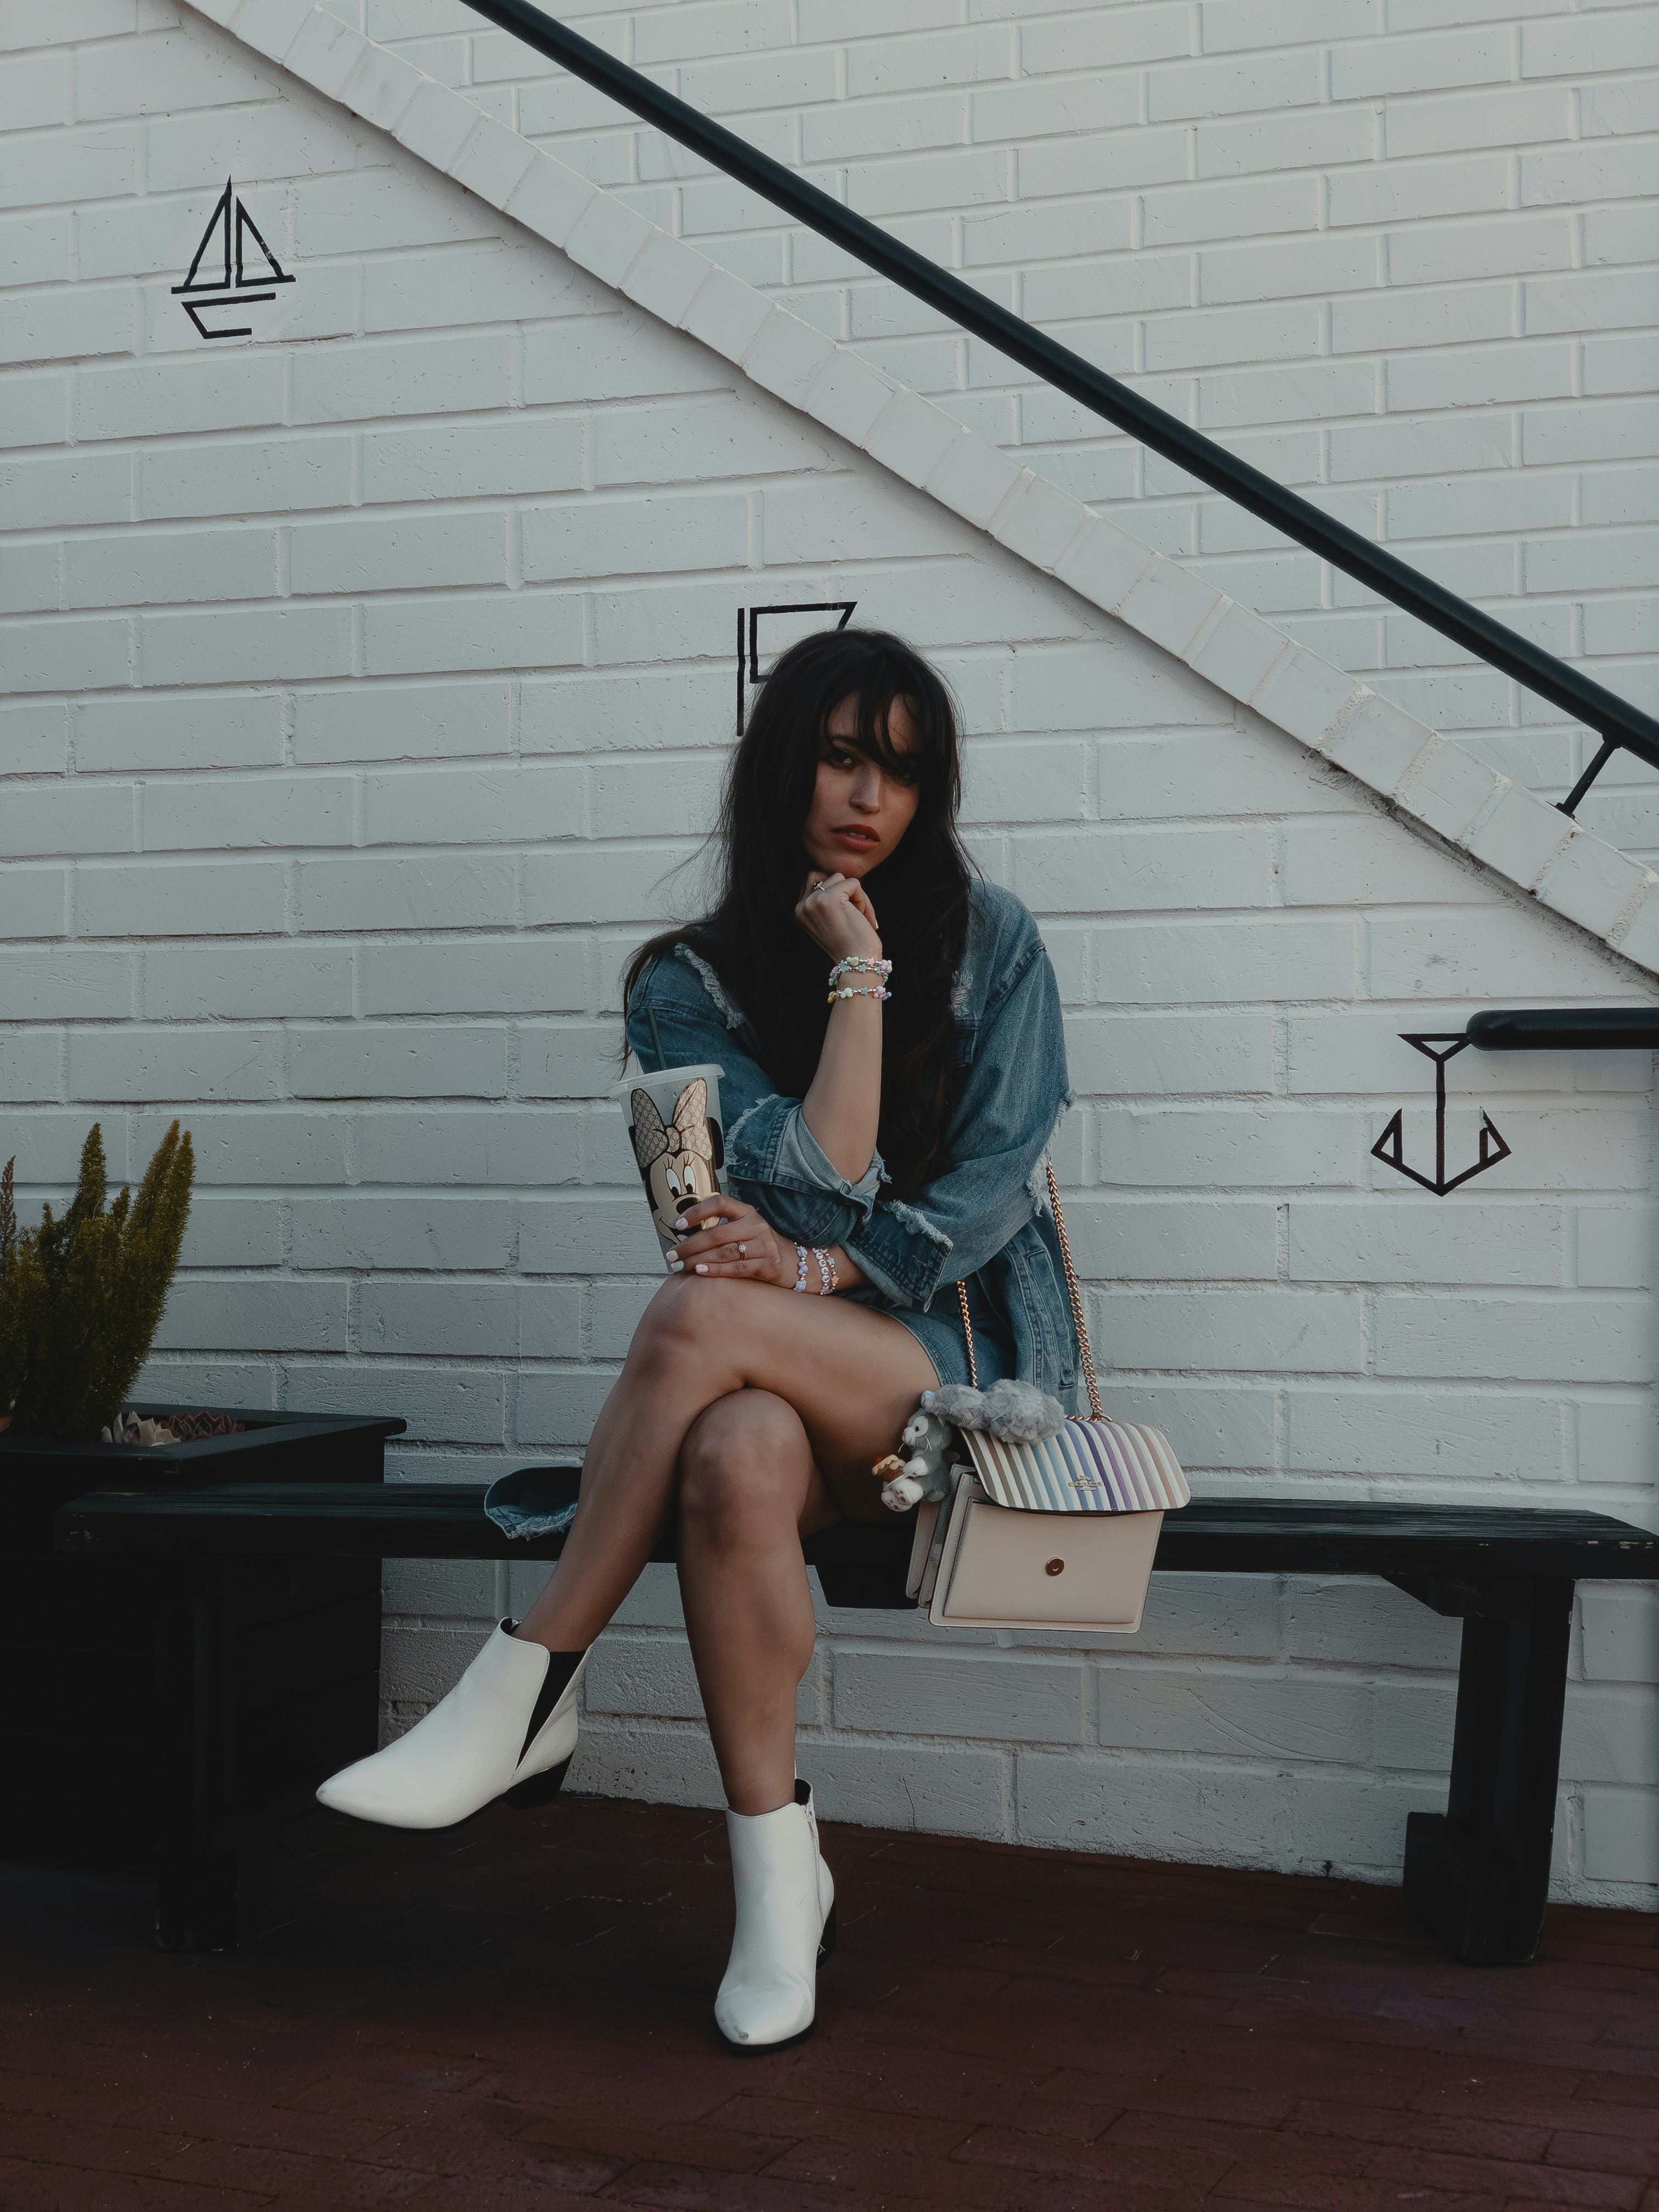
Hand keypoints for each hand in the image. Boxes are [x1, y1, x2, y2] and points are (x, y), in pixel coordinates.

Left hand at [667, 1196, 789, 1285]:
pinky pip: (736, 1268)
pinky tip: (699, 1272)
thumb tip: (681, 1238)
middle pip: (716, 1234)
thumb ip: (719, 1230)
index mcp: (747, 1212)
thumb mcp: (743, 1229)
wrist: (793, 1264)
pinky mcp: (767, 1265)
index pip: (720, 1203)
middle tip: (671, 1255)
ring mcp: (764, 1245)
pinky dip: (715, 1270)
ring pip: (723, 1252)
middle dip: (689, 1246)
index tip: (679, 1224)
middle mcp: (756, 1225)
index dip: (698, 1211)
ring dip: (697, 1260)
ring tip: (679, 1266)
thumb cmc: (758, 1246)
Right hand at [795, 871, 882, 966]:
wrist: (857, 964)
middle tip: (855, 914)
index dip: (837, 893)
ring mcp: (814, 901)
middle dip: (845, 892)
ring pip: (841, 878)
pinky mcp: (830, 898)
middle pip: (829, 877)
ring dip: (856, 896)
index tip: (845, 916)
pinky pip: (854, 884)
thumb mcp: (829, 920)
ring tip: (858, 918)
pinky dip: (864, 900)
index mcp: (799, 911)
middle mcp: (802, 906)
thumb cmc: (849, 944)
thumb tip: (836, 875)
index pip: (816, 881)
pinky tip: (863, 919)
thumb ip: (826, 900)